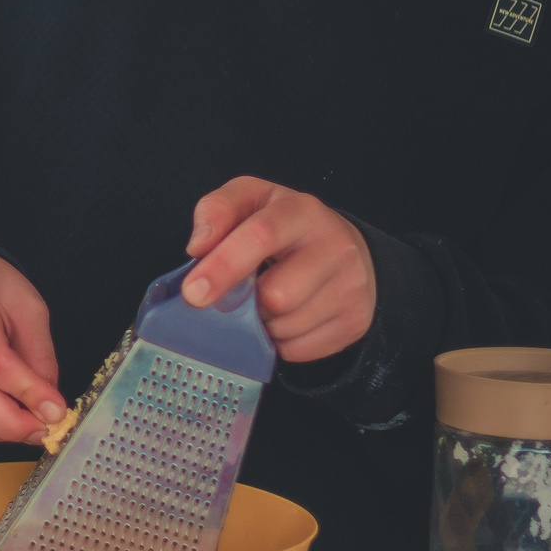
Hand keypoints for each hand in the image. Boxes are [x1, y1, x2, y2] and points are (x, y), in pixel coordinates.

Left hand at [183, 178, 376, 364]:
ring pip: (285, 326)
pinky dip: (280, 340)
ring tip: (268, 300)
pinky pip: (298, 350)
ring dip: (262, 322)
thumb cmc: (284, 226)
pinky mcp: (356, 321)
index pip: (261, 235)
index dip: (223, 266)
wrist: (347, 250)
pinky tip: (286, 317)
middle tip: (244, 291)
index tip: (194, 293)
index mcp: (302, 211)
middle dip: (246, 301)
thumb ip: (217, 211)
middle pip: (276, 294)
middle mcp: (335, 247)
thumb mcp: (250, 200)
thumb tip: (199, 248)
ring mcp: (351, 286)